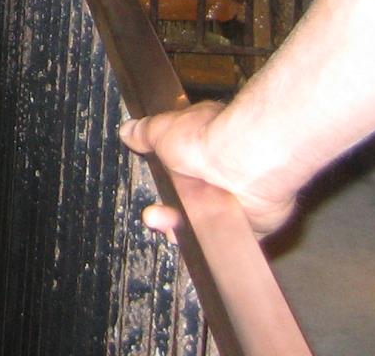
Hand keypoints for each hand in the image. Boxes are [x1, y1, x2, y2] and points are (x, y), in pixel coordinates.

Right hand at [118, 103, 299, 239]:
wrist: (242, 161)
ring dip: (179, 227)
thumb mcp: (162, 130)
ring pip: (199, 222)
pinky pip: (222, 240)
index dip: (159, 185)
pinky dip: (206, 244)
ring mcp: (230, 200)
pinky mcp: (247, 224)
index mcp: (198, 151)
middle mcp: (215, 175)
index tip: (148, 195)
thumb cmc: (208, 138)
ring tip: (168, 230)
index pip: (174, 173)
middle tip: (153, 215)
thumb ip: (144, 133)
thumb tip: (128, 129)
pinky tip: (193, 241)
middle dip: (164, 211)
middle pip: (184, 201)